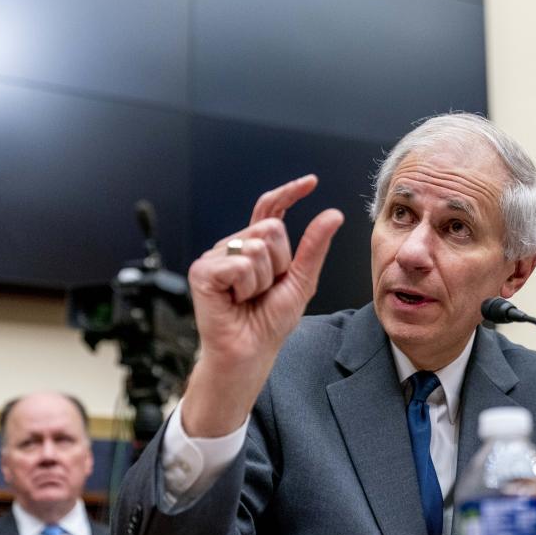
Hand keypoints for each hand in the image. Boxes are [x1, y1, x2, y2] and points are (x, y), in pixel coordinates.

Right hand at [181, 175, 343, 436]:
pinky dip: (245, 286)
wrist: (250, 352)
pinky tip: (235, 300)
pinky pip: (239, 264)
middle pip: (271, 230)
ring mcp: (215, 256)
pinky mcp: (202, 270)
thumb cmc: (270, 322)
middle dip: (279, 264)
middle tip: (265, 290)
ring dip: (263, 280)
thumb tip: (333, 214)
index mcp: (255, 247)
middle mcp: (233, 246)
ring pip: (257, 247)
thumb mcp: (301, 281)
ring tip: (250, 298)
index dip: (289, 193)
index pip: (271, 210)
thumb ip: (315, 247)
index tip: (311, 182)